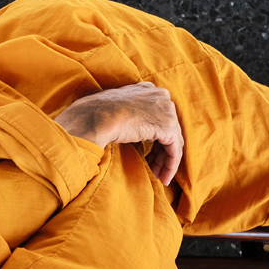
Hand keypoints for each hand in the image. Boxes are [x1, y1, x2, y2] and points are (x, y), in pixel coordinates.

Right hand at [54, 81, 184, 185]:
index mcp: (147, 89)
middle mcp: (160, 95)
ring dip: (165, 162)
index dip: (154, 138)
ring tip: (158, 177)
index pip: (157, 117)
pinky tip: (163, 178)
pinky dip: (170, 166)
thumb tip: (126, 128)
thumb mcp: (113, 108)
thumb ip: (125, 113)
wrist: (94, 118)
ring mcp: (166, 109)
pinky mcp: (168, 126)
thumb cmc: (94, 115)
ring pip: (173, 141)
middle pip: (167, 129)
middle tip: (153, 169)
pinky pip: (175, 151)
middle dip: (161, 151)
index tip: (147, 154)